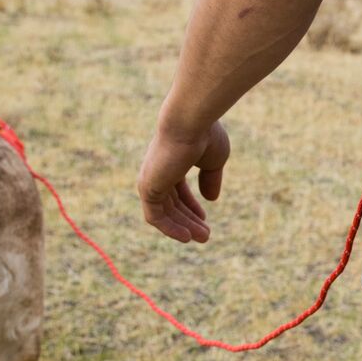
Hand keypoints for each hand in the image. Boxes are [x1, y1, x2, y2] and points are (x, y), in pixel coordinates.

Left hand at [137, 120, 230, 243]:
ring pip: (164, 212)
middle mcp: (157, 171)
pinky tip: (185, 237)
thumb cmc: (205, 135)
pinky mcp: (147, 188)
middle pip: (171, 203)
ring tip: (202, 238)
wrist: (190, 122)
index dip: (190, 206)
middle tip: (205, 236)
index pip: (177, 190)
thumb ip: (210, 179)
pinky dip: (169, 228)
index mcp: (170, 162)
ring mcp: (150, 180)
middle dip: (188, 220)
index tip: (204, 218)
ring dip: (183, 227)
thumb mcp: (214, 160)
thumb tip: (211, 200)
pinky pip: (155, 216)